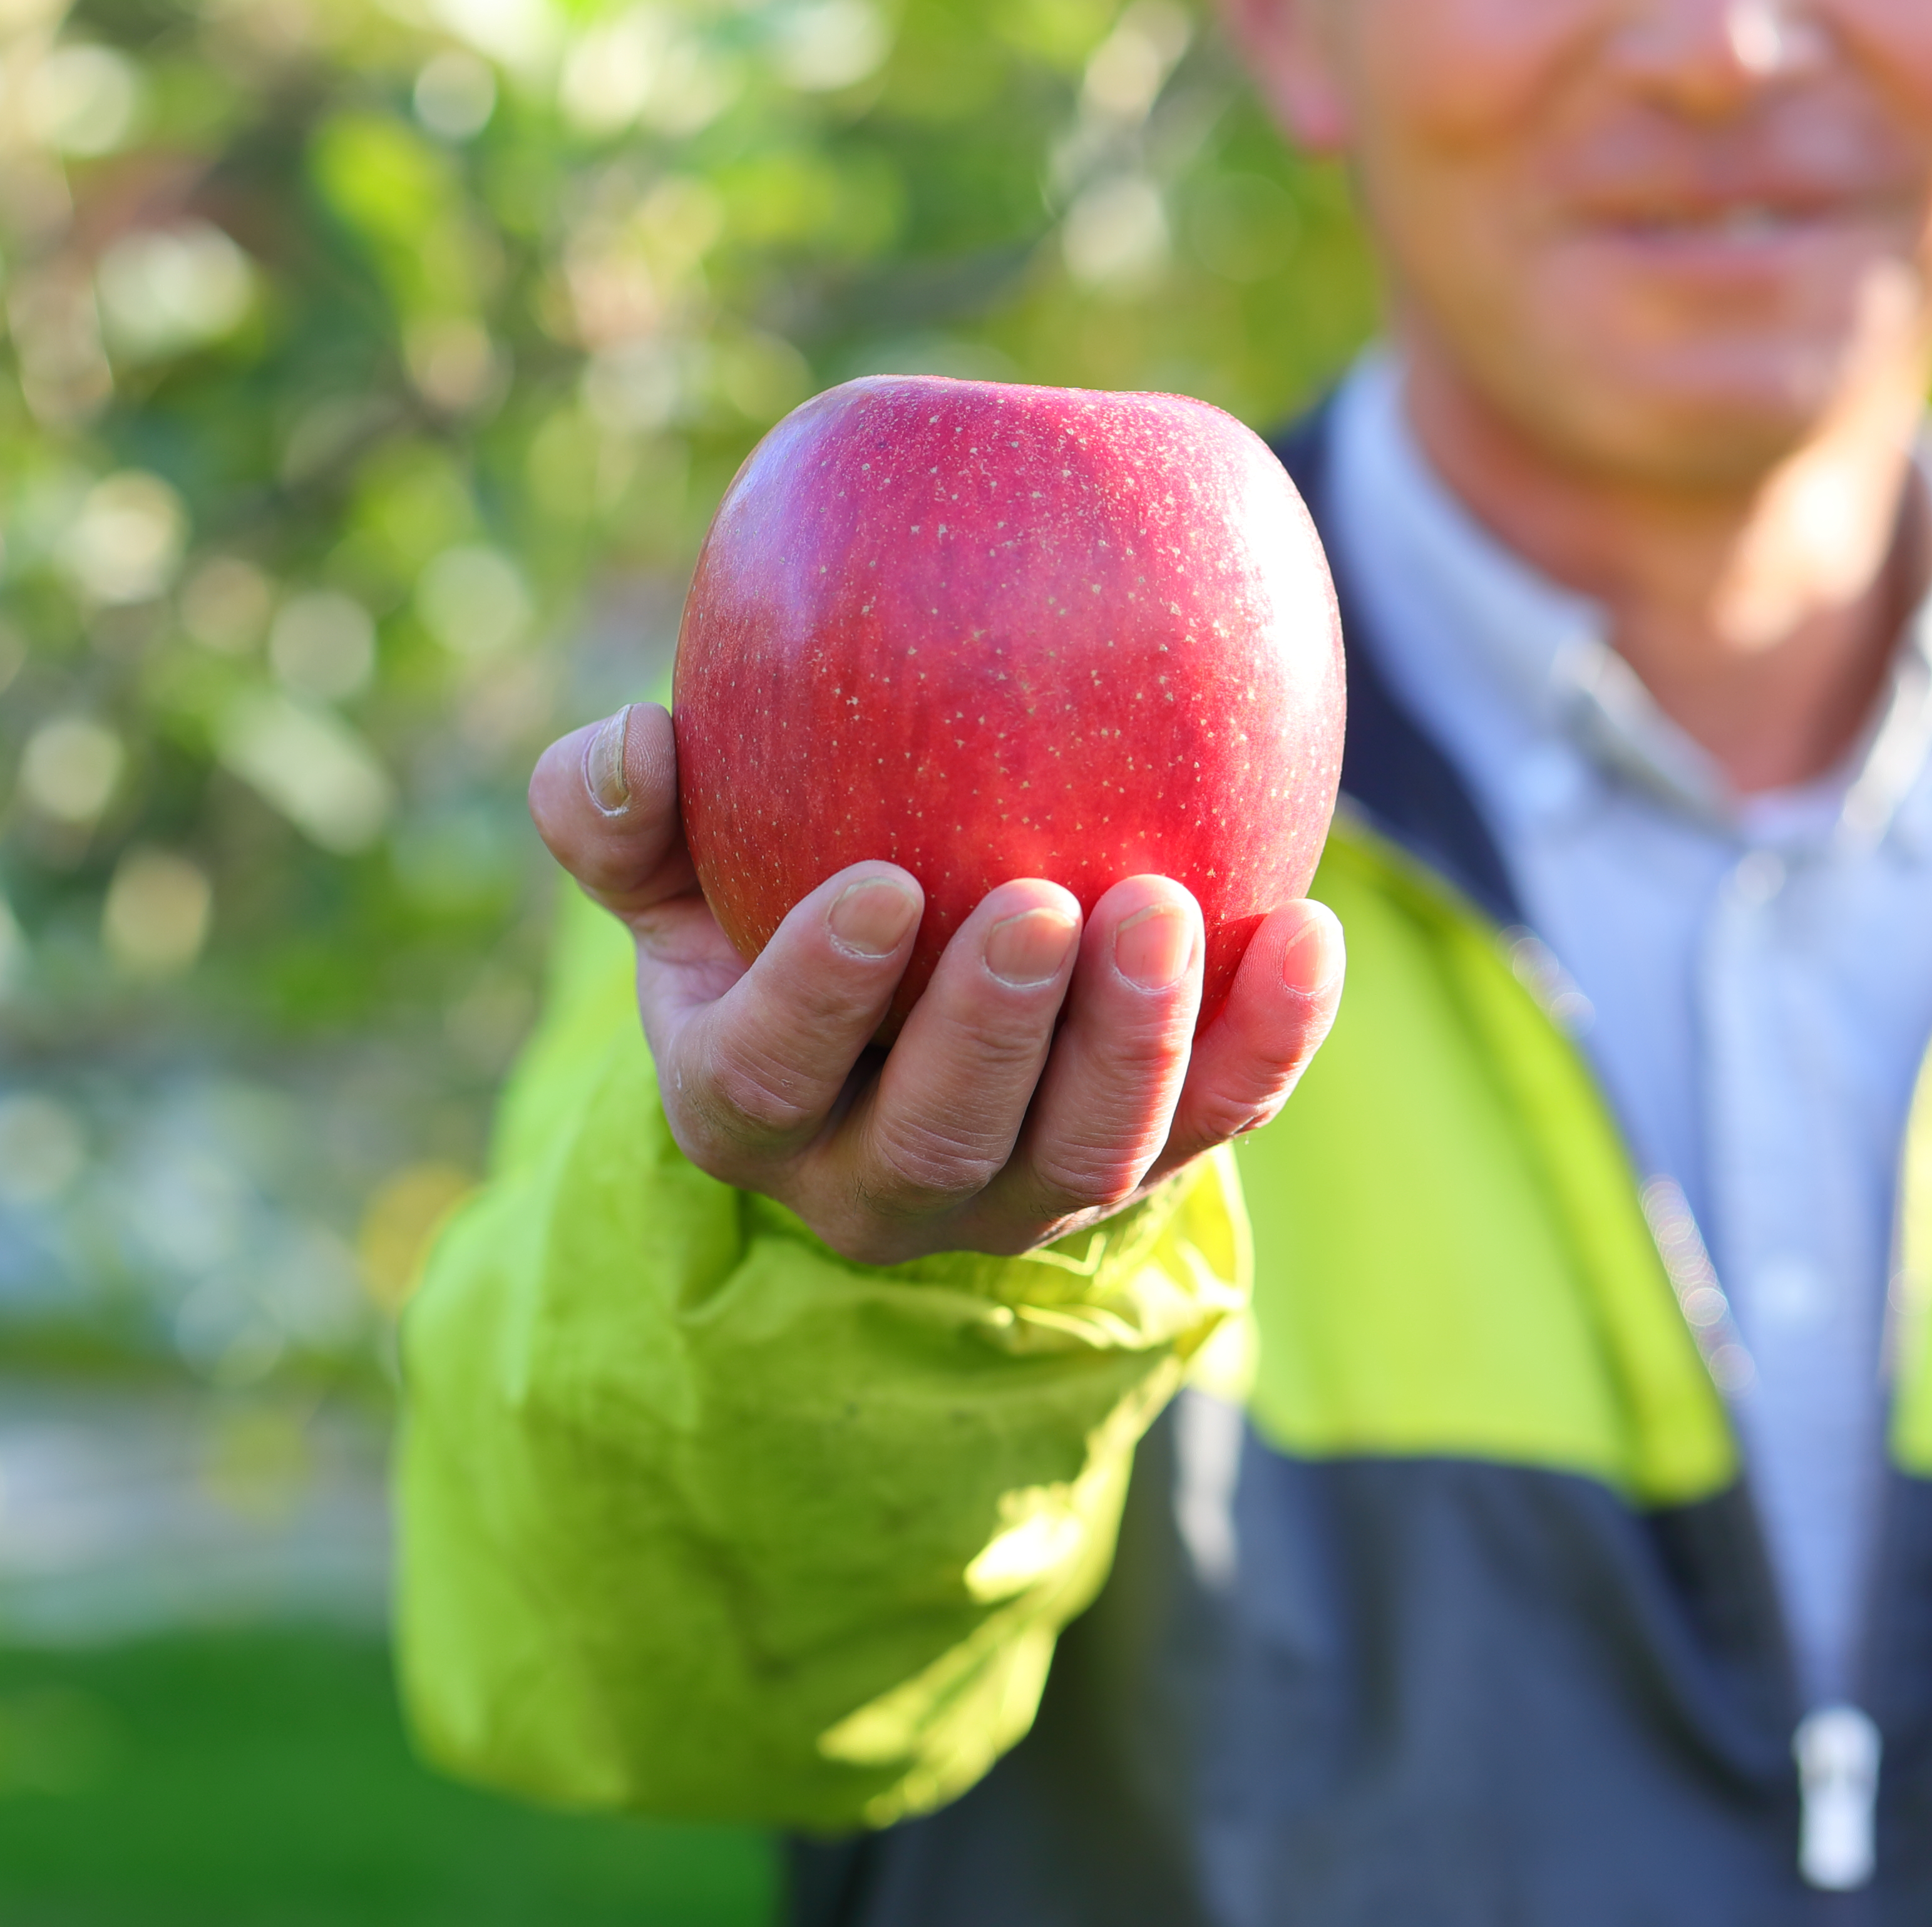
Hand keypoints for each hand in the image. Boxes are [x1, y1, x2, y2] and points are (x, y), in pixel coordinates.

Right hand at [527, 704, 1346, 1264]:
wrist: (902, 1004)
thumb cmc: (760, 898)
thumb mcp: (673, 869)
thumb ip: (623, 814)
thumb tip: (631, 741)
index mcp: (748, 1108)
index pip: (766, 1077)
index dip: (814, 998)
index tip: (877, 886)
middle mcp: (885, 1181)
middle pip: (941, 1137)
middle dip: (995, 1029)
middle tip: (1043, 901)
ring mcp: (1026, 1189)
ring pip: (1087, 1154)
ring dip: (1135, 1041)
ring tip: (1163, 908)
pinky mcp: (1149, 1164)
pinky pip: (1222, 1119)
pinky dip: (1272, 1039)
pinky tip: (1307, 934)